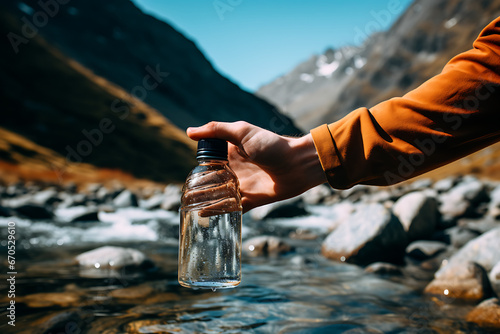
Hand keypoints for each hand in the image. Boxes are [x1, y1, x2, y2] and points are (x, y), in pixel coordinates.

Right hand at [187, 121, 326, 212]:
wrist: (297, 164)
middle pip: (211, 182)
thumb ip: (217, 130)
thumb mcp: (243, 132)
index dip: (197, 169)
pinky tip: (204, 215)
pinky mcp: (251, 200)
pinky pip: (232, 208)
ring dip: (205, 201)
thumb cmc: (272, 145)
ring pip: (218, 196)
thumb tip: (189, 131)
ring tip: (189, 207)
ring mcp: (242, 186)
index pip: (207, 163)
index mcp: (230, 154)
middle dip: (198, 188)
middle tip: (184, 196)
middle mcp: (234, 171)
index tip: (187, 176)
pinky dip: (219, 212)